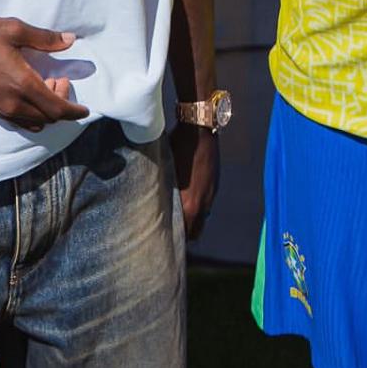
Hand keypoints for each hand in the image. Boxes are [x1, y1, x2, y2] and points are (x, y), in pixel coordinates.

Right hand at [0, 17, 89, 131]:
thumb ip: (44, 38)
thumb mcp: (13, 29)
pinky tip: (31, 96)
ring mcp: (0, 109)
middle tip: (60, 80)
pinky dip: (33, 115)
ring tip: (46, 86)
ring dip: (47, 110)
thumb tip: (69, 41)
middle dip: (62, 105)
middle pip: (48, 117)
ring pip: (34, 122)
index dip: (74, 111)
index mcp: (23, 83)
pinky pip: (19, 121)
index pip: (57, 108)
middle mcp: (13, 102)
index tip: (85, 109)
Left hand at [169, 122, 219, 239]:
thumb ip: (163, 191)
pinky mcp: (215, 184)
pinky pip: (207, 203)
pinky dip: (198, 204)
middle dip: (185, 233)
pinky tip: (188, 195)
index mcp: (190, 204)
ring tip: (179, 214)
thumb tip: (152, 204)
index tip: (164, 238)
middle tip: (171, 230)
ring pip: (202, 217)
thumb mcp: (165, 171)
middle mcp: (203, 203)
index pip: (185, 234)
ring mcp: (211, 194)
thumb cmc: (176, 148)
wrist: (199, 128)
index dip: (176, 239)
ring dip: (193, 219)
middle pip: (196, 231)